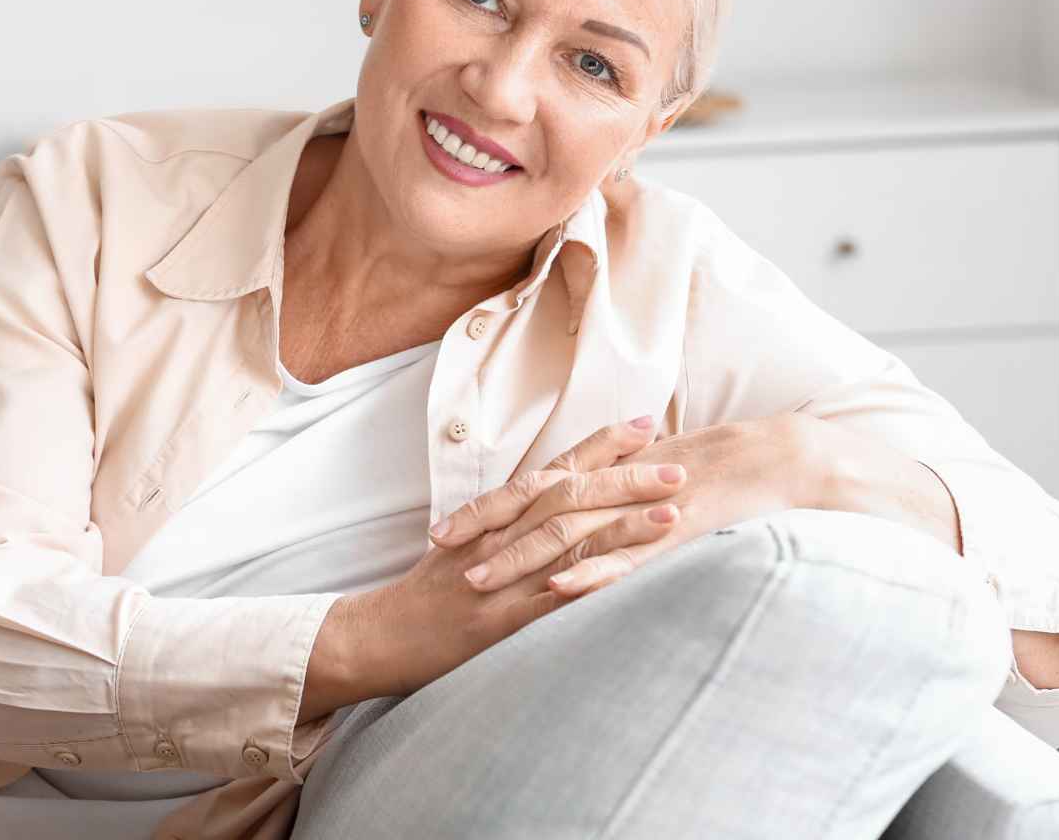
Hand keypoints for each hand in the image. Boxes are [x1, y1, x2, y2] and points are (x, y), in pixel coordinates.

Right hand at [342, 418, 680, 697]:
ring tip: (672, 515)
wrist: (379, 633)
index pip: (558, 469)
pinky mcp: (499, 622)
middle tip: (679, 468)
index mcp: (500, 517)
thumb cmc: (428, 591)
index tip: (646, 423)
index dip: (602, 445)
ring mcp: (503, 577)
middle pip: (572, 495)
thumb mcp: (471, 544)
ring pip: (568, 541)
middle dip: (628, 480)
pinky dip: (587, 588)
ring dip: (623, 527)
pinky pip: (549, 602)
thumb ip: (513, 521)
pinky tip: (627, 582)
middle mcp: (505, 536)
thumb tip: (559, 501)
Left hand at [434, 412, 833, 598]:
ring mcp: (640, 509)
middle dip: (486, 529)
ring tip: (480, 581)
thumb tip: (576, 508)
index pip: (533, 488)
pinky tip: (560, 590)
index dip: (487, 508)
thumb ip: (612, 492)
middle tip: (441, 552)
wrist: (774, 457)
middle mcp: (615, 485)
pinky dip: (592, 571)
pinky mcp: (672, 532)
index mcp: (607, 471)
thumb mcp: (652, 475)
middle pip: (537, 505)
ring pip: (570, 532)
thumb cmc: (718, 468)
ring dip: (522, 556)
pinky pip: (626, 556)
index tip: (444, 530)